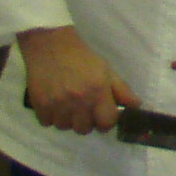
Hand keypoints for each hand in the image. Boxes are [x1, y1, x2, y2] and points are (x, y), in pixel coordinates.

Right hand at [18, 27, 141, 132]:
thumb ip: (122, 91)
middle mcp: (78, 101)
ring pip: (64, 127)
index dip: (106, 121)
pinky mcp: (39, 105)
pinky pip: (47, 122)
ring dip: (67, 119)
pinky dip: (50, 116)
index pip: (106, 123)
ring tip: (67, 103)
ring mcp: (57, 104)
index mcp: (98, 92)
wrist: (51, 45)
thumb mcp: (107, 70)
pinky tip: (53, 102)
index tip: (102, 114)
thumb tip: (136, 107)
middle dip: (86, 121)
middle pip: (84, 130)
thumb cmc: (82, 58)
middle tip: (83, 108)